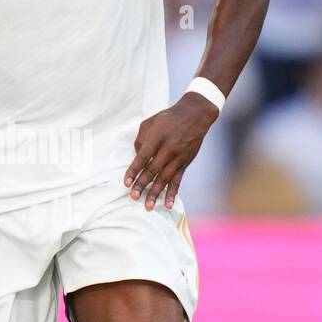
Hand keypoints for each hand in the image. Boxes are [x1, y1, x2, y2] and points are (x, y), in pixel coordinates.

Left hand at [124, 91, 217, 209]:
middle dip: (142, 185)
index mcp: (157, 136)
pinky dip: (173, 193)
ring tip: (148, 206)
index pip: (143, 157)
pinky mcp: (185, 162)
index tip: (126, 183)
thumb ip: (141, 139)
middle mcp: (168, 148)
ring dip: (156, 193)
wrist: (195, 115)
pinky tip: (168, 204)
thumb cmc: (168, 118)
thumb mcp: (150, 122)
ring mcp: (178, 156)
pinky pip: (178, 180)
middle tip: (134, 197)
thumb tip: (137, 157)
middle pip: (153, 170)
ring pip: (165, 178)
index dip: (134, 171)